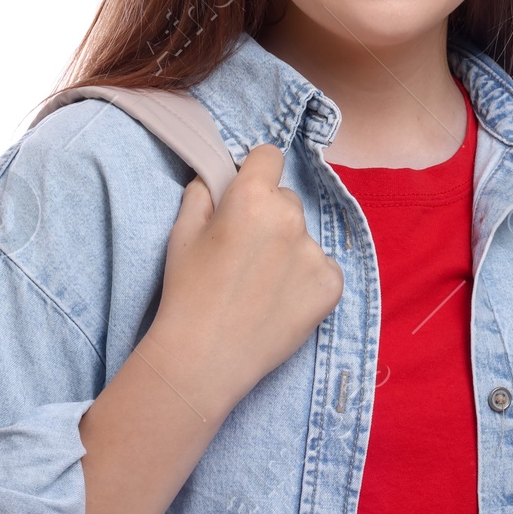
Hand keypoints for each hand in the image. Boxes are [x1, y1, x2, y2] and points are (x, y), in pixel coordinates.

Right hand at [145, 143, 342, 417]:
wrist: (205, 357)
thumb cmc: (187, 293)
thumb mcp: (181, 233)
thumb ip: (203, 193)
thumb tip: (220, 179)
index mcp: (251, 197)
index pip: (270, 156)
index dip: (256, 173)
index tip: (247, 195)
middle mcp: (289, 218)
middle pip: (287, 200)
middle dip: (270, 216)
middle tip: (246, 254)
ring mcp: (314, 252)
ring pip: (304, 236)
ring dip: (289, 250)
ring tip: (260, 286)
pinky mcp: (331, 285)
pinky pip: (323, 268)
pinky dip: (306, 280)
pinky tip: (279, 301)